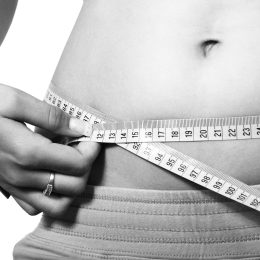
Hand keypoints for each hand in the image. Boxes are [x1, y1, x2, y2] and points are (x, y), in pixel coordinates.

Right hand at [0, 84, 100, 216]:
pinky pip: (38, 207)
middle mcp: (23, 176)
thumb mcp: (13, 101)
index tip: (90, 135)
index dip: (91, 149)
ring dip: (74, 185)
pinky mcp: (10, 190)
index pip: (78, 163)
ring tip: (72, 163)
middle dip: (87, 166)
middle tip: (82, 147)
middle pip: (74, 186)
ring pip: (60, 204)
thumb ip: (51, 116)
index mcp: (28, 152)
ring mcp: (16, 187)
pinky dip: (54, 198)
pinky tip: (54, 176)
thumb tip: (80, 127)